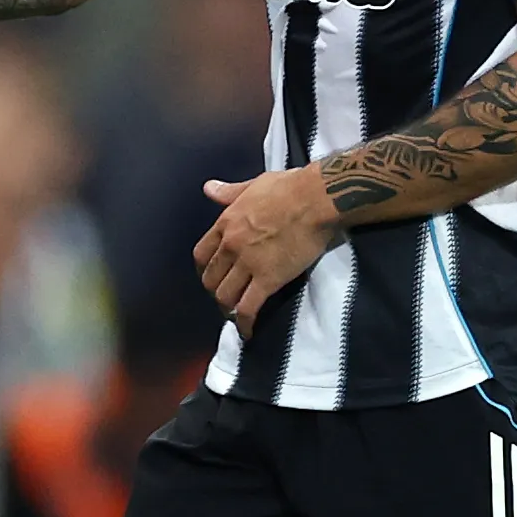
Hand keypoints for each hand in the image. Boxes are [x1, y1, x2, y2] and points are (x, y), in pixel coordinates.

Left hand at [191, 167, 342, 337]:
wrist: (315, 199)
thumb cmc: (289, 187)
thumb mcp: (253, 184)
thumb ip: (229, 192)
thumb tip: (208, 188)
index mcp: (226, 222)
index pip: (201, 254)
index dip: (204, 269)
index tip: (212, 275)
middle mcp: (231, 245)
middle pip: (211, 278)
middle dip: (215, 290)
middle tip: (227, 296)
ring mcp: (248, 264)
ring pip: (225, 296)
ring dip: (228, 307)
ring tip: (236, 313)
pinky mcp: (268, 279)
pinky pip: (249, 308)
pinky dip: (245, 323)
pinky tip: (247, 332)